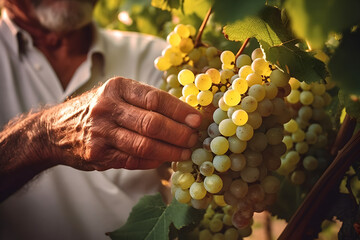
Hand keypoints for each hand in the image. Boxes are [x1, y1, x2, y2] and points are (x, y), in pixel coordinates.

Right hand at [44, 77, 201, 170]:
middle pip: (153, 123)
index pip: (155, 99)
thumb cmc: (95, 109)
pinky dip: (154, 160)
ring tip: (185, 152)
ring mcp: (101, 133)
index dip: (180, 111)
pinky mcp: (98, 154)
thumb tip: (183, 115)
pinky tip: (165, 158)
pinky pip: (134, 159)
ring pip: (145, 145)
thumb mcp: (116, 95)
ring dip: (171, 151)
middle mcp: (107, 108)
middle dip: (179, 133)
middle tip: (193, 138)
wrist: (56, 129)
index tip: (197, 120)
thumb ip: (144, 102)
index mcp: (116, 87)